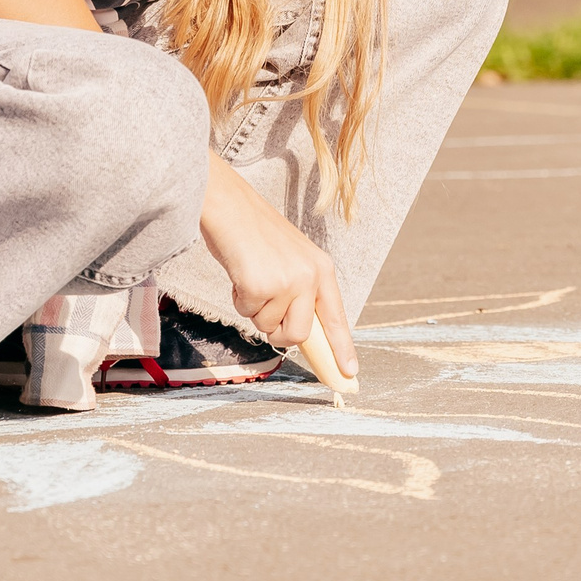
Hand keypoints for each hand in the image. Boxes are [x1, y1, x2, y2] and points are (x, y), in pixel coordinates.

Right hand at [196, 157, 357, 377]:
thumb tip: (299, 334)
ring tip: (251, 277)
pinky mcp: (260, 286)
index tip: (350, 373)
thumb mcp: (291, 259)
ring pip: (269, 327)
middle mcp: (310, 277)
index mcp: (322, 269)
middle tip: (265, 306)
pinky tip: (240, 272)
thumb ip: (301, 292)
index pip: (336, 317)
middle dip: (278, 332)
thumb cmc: (256, 234)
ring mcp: (287, 282)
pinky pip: (247, 313)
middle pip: (298, 335)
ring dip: (254, 309)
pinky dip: (238, 298)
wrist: (230, 207)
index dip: (342, 348)